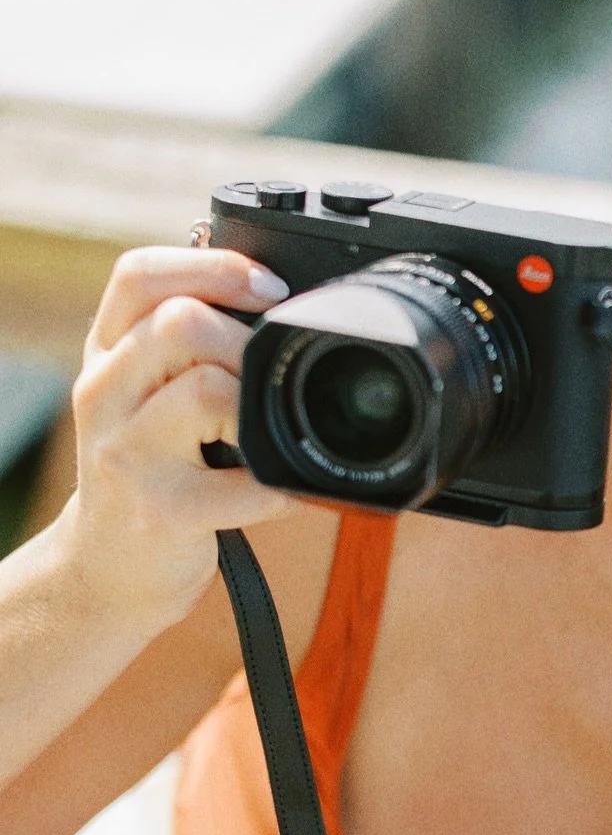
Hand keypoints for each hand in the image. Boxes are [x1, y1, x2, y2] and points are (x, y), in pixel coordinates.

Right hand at [59, 246, 295, 631]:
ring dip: (260, 408)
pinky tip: (281, 487)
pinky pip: (249, 481)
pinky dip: (284, 483)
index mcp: (104, 352)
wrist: (105, 569)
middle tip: (265, 379)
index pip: (138, 275)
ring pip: (210, 389)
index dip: (214, 266)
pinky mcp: (162, 511)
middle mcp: (104, 394)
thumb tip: (270, 285)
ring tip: (261, 434)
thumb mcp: (143, 393)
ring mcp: (127, 454)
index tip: (271, 288)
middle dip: (247, 343)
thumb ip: (181, 340)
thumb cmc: (148, 469)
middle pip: (182, 323)